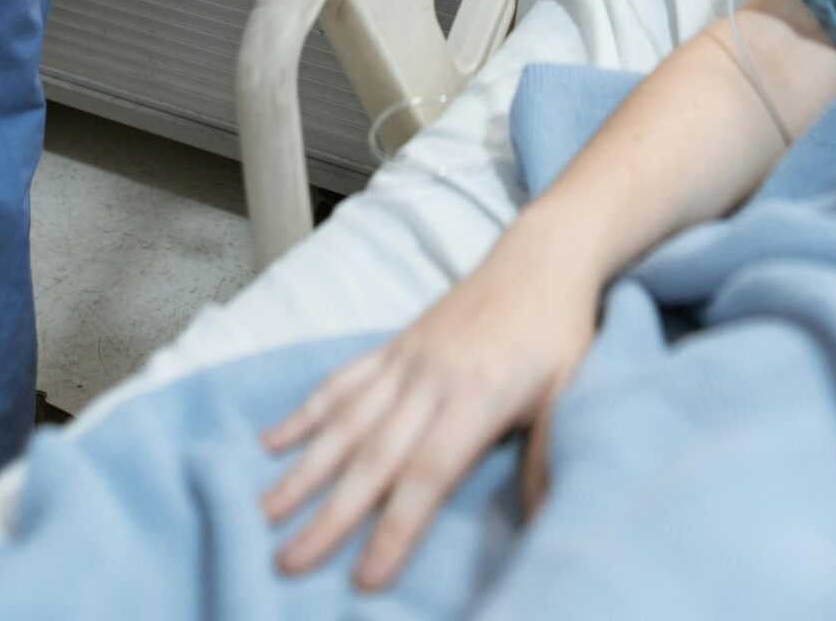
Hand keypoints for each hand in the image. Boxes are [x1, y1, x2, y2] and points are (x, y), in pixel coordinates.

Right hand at [260, 229, 597, 590]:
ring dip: (303, 468)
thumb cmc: (558, 332)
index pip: (428, 473)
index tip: (365, 578)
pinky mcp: (395, 344)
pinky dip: (307, 411)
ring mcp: (407, 358)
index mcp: (476, 396)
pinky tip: (273, 438)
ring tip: (265, 509)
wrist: (540, 258)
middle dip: (329, 514)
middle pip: (373, 457)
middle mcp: (431, 378)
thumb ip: (548, 455)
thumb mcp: (569, 392)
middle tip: (287, 560)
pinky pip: (344, 379)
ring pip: (346, 420)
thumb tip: (542, 520)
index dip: (395, 528)